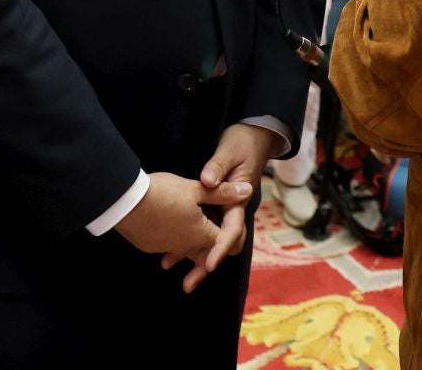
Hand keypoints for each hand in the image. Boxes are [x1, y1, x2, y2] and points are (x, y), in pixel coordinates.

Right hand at [115, 171, 247, 282]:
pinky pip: (164, 245)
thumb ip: (221, 193)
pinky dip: (169, 241)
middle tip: (211, 248)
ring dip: (186, 248)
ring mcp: (166, 246)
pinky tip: (163, 229)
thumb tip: (248, 190)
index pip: (223, 242)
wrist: (127, 202)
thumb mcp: (195, 189)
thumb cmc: (164, 194)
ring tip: (187, 239)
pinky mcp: (149, 245)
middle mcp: (185, 245)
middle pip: (204, 253)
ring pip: (182, 250)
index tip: (230, 229)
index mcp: (201, 233)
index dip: (230, 236)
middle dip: (209, 252)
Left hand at [177, 124, 282, 290]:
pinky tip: (168, 245)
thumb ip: (218, 167)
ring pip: (208, 237)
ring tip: (168, 266)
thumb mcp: (230, 151)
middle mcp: (231, 209)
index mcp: (239, 200)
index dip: (220, 248)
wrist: (253, 138)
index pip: (231, 230)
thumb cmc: (243, 143)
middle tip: (188, 284)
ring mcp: (222, 209)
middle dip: (205, 263)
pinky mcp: (212, 205)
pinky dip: (187, 237)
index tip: (208, 263)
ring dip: (191, 254)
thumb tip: (207, 182)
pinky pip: (200, 226)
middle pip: (220, 243)